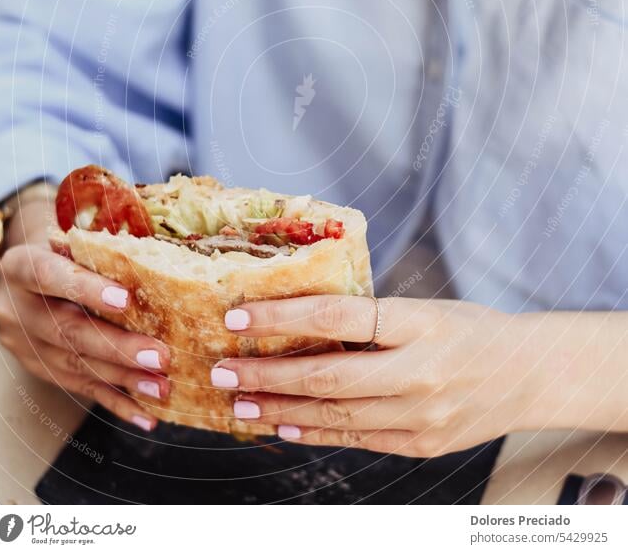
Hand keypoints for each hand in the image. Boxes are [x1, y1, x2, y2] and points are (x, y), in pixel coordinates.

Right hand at [0, 198, 169, 430]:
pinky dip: (115, 402)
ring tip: (161, 387)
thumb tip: (158, 258)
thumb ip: (102, 248)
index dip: (86, 289)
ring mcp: (23, 344)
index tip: (126, 300)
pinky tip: (144, 416)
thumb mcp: (75, 237)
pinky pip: (80, 388)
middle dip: (118, 347)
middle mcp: (15, 308)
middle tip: (161, 356)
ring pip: (75, 366)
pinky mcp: (39, 368)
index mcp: (20, 266)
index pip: (50, 276)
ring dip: (123, 379)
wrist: (31, 270)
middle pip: (68, 331)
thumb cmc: (67, 247)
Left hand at [212, 295, 541, 456]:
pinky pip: (358, 439)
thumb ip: (371, 316)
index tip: (239, 317)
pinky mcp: (422, 445)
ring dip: (279, 410)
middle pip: (328, 376)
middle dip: (266, 375)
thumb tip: (299, 318)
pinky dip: (316, 433)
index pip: (338, 316)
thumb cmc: (470, 328)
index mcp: (421, 321)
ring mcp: (423, 415)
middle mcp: (421, 371)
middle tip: (222, 370)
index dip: (283, 317)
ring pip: (335, 415)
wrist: (528, 374)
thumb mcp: (425, 306)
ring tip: (238, 403)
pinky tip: (283, 426)